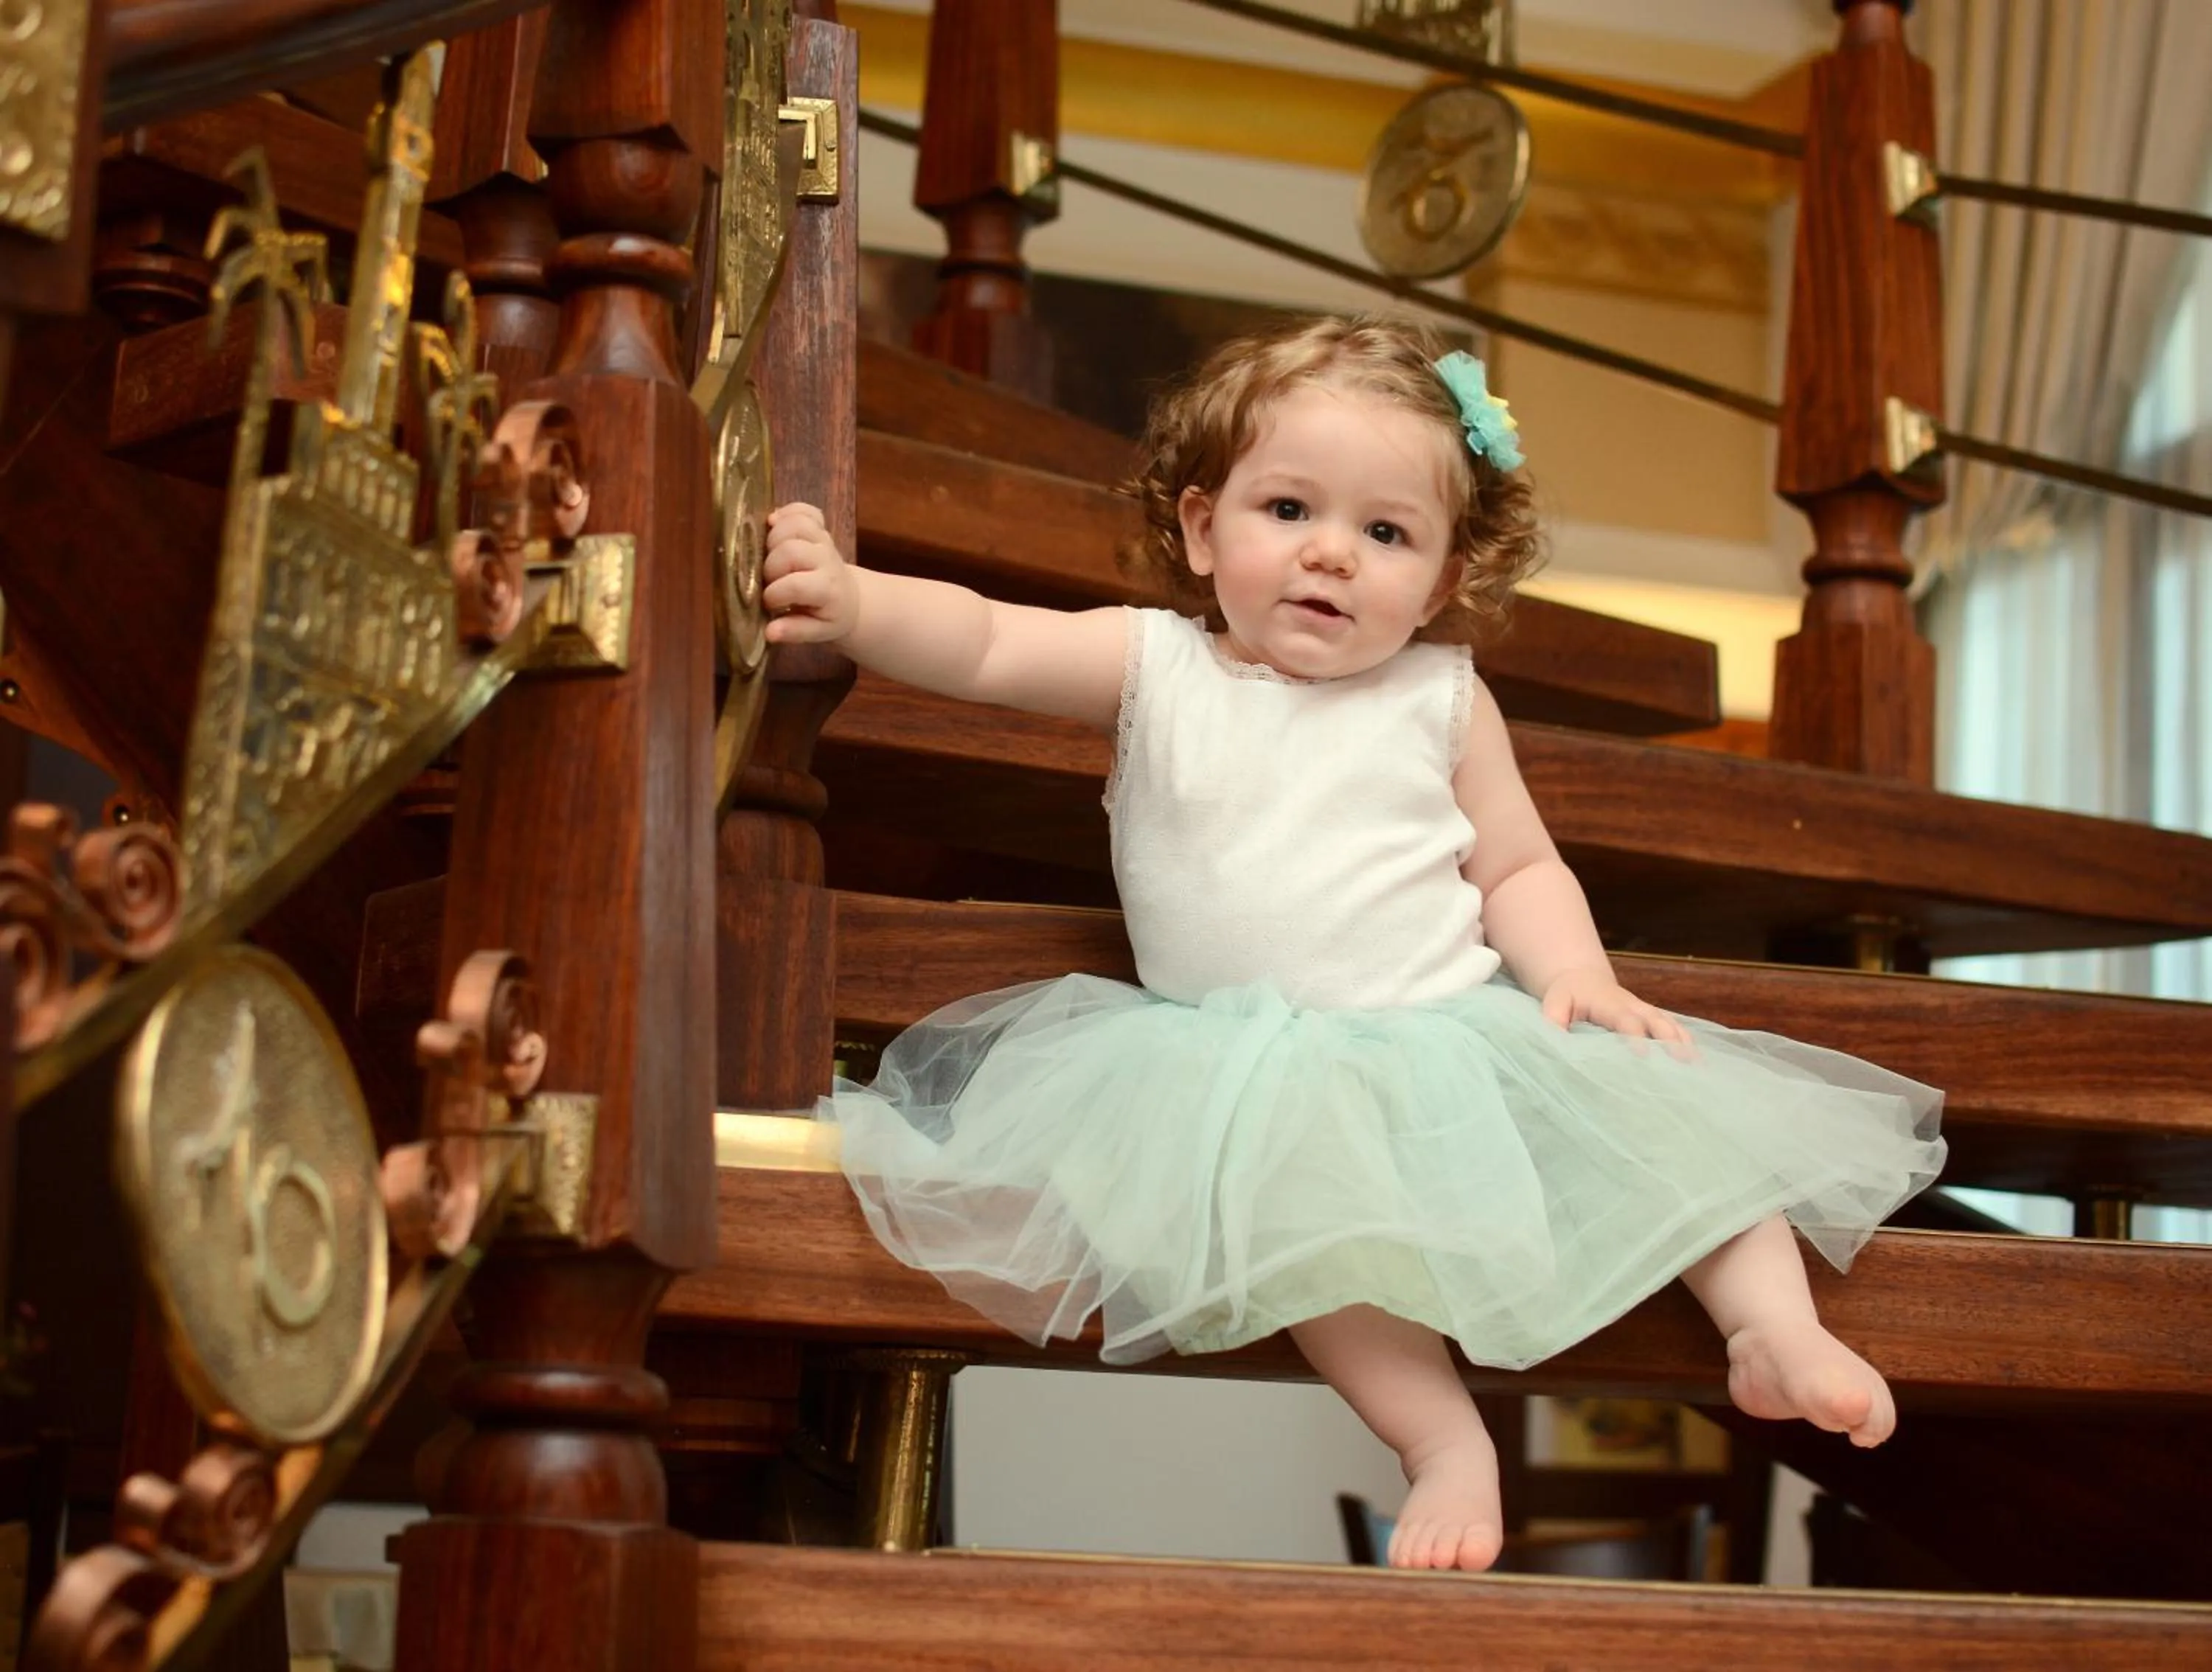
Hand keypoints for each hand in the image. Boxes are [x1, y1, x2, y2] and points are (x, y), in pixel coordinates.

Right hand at [764, 502, 859, 643]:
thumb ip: (795, 632)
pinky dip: (787, 512)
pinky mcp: (820, 528)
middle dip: (770, 566)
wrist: (852, 598)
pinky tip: (775, 524)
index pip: (795, 584)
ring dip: (774, 537)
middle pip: (789, 550)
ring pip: (794, 524)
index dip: (774, 593)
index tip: (769, 604)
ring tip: (769, 554)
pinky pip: (803, 509)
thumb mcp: (818, 632)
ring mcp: (823, 540)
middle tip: (770, 580)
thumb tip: (769, 632)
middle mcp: (826, 559)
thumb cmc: (830, 617)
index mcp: (827, 589)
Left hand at [1539, 968, 1693, 1056]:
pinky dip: (1688, 1044)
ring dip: (1683, 1044)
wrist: (1582, 979)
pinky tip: (1699, 1065)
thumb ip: (1553, 1023)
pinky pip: (1676, 1030)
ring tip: (1696, 1067)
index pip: (1625, 1021)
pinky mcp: (1654, 1019)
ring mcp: (1648, 1012)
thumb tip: (1555, 1044)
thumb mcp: (1552, 1005)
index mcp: (1610, 1004)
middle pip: (1657, 1022)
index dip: (1634, 1036)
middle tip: (1682, 1062)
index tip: (1643, 1055)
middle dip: (1669, 1041)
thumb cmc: (1566, 996)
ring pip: (1671, 1025)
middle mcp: (1634, 1007)